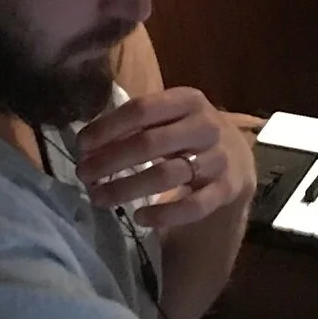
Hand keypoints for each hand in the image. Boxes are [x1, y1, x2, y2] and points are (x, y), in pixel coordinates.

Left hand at [76, 88, 256, 231]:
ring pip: (166, 175)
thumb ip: (134, 125)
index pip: (141, 109)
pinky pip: (193, 206)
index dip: (108, 127)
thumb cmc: (186, 134)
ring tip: (99, 198)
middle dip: (110, 160)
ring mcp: (219, 158)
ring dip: (127, 189)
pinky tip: (140, 218)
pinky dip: (163, 214)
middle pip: (149, 143)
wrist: (235, 157)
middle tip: (83, 175)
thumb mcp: (167, 117)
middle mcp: (206, 126)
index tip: (82, 145)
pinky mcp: (227, 189)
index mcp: (187, 100)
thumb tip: (88, 144)